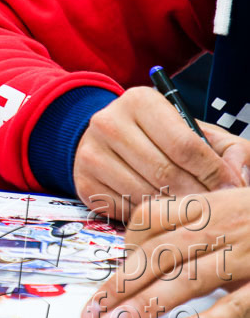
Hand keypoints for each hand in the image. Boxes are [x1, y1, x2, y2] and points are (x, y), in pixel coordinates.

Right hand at [73, 87, 249, 220]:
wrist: (108, 139)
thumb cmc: (160, 136)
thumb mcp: (196, 131)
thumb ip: (229, 150)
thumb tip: (237, 179)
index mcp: (140, 102)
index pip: (185, 145)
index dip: (214, 173)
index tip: (232, 190)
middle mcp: (108, 122)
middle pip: (165, 173)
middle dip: (198, 196)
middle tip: (216, 208)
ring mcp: (91, 153)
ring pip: (145, 194)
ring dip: (174, 210)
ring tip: (192, 211)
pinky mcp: (83, 181)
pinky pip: (125, 209)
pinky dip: (148, 216)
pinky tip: (161, 211)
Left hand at [82, 189, 249, 317]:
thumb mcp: (226, 206)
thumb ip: (192, 223)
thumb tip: (148, 251)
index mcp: (206, 206)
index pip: (150, 220)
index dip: (125, 249)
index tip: (108, 277)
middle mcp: (220, 228)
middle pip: (158, 256)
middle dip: (121, 286)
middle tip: (94, 312)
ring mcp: (244, 255)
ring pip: (188, 280)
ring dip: (151, 304)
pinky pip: (238, 303)